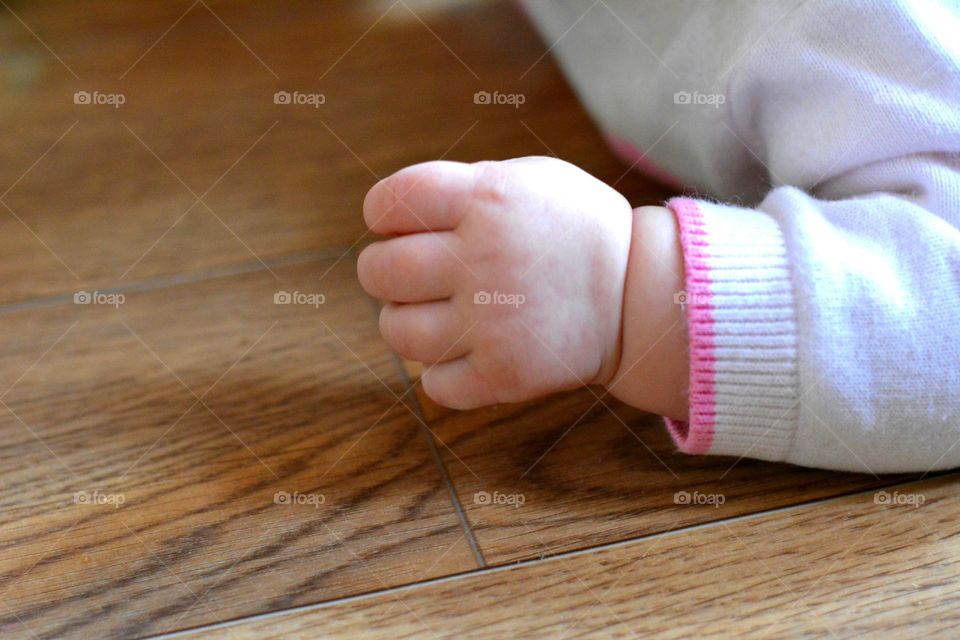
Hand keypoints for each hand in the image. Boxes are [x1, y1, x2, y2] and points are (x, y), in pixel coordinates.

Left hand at [357, 157, 633, 408]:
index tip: (398, 225)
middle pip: (380, 271)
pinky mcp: (505, 374)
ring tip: (434, 316)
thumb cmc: (576, 230)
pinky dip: (442, 374)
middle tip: (410, 276)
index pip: (390, 202)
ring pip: (398, 332)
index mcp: (487, 200)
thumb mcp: (530, 178)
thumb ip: (463, 187)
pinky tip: (465, 354)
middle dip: (383, 272)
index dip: (382, 214)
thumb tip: (393, 215)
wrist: (640, 293)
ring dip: (405, 324)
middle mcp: (483, 258)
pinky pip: (435, 385)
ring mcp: (492, 321)